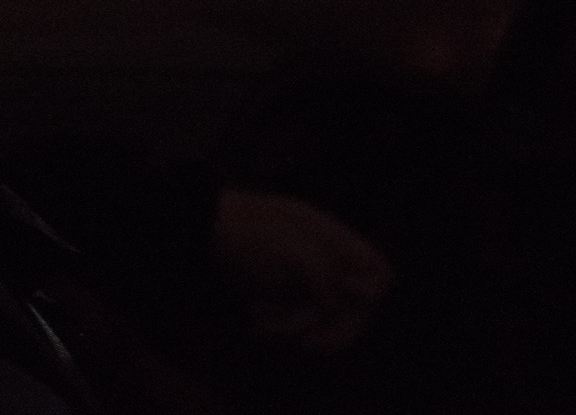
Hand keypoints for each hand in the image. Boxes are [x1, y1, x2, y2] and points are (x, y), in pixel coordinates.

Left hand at [209, 188, 393, 355]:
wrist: (199, 231)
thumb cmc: (244, 232)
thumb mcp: (286, 247)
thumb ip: (320, 270)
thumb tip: (336, 301)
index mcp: (332, 239)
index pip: (377, 269)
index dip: (371, 291)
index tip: (347, 297)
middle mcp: (324, 261)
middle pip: (353, 307)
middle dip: (332, 328)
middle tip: (307, 343)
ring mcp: (303, 280)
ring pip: (320, 321)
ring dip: (293, 326)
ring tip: (262, 317)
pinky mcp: (281, 296)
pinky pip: (293, 325)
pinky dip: (275, 326)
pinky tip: (254, 317)